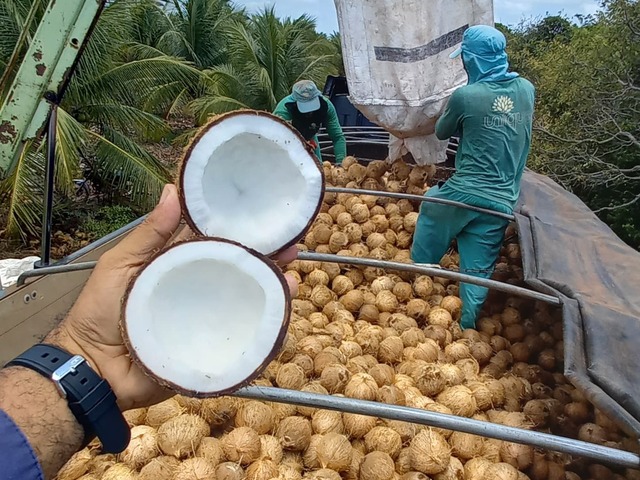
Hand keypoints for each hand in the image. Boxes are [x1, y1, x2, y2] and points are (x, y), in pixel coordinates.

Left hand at [46, 184, 297, 410]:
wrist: (91, 370)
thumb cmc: (99, 312)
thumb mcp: (120, 264)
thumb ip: (149, 233)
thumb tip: (173, 190)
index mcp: (179, 265)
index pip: (216, 242)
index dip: (240, 229)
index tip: (265, 215)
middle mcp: (199, 290)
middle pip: (238, 270)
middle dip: (266, 257)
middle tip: (292, 245)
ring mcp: (208, 319)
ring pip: (247, 301)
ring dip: (271, 287)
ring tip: (292, 275)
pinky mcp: (211, 348)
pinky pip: (242, 336)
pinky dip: (265, 325)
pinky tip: (281, 311)